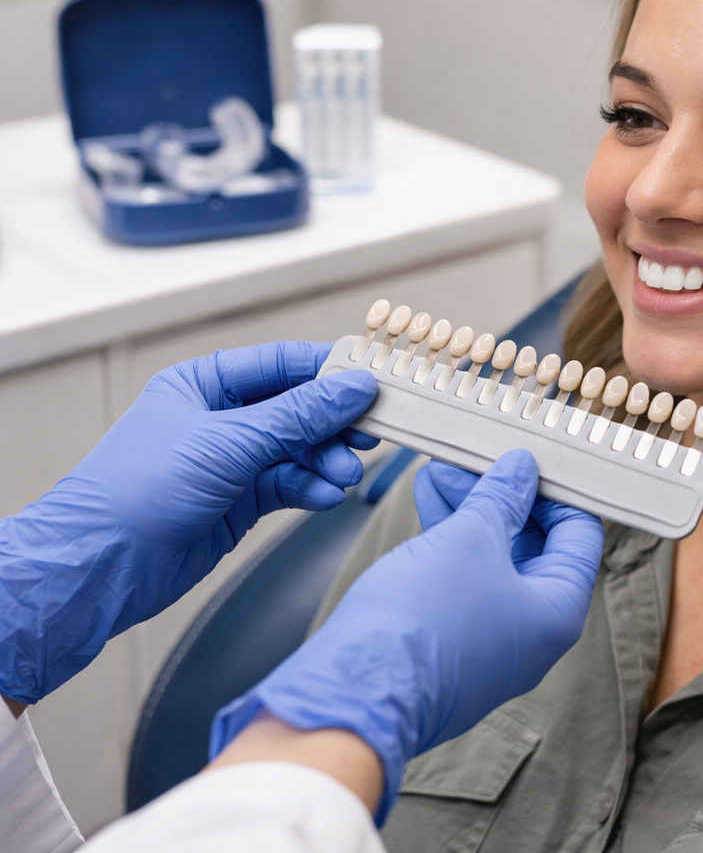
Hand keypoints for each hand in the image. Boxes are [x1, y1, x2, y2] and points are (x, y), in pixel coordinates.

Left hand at [0, 342, 377, 703]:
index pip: (282, 364)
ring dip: (325, 461)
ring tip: (344, 475)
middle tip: (369, 435)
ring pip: (298, 449)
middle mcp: (221, 417)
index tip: (373, 379)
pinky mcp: (239, 500)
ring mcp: (231, 460)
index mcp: (205, 383)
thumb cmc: (140, 488)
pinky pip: (289, 484)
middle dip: (333, 424)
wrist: (101, 567)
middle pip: (297, 408)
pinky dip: (310, 489)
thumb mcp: (228, 441)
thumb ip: (298, 415)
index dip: (329, 370)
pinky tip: (324, 497)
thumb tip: (354, 387)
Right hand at [209, 449, 603, 822]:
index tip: (529, 458)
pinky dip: (450, 541)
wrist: (353, 693)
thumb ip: (501, 497)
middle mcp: (532, 634)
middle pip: (532, 545)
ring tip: (438, 471)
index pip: (578, 535)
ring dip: (468, 512)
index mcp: (557, 612)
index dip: (555, 490)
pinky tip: (426, 503)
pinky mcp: (451, 646)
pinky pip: (464, 582)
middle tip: (474, 458)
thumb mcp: (470, 537)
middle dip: (500, 495)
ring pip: (491, 560)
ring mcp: (490, 644)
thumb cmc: (423, 617)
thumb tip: (522, 469)